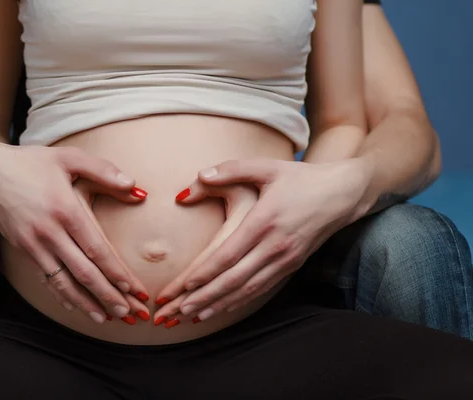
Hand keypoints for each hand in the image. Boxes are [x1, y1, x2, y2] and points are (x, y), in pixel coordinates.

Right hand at [0, 140, 149, 323]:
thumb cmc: (31, 163)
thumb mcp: (68, 158)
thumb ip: (103, 170)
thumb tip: (136, 186)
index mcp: (65, 209)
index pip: (96, 249)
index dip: (116, 272)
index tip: (133, 288)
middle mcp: (50, 232)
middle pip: (84, 272)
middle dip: (108, 295)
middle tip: (129, 313)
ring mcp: (34, 245)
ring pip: (64, 282)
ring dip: (87, 303)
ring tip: (106, 318)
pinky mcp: (24, 250)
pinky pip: (46, 279)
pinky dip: (62, 296)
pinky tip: (76, 307)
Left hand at [154, 158, 368, 324]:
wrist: (342, 194)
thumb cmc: (301, 178)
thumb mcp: (267, 167)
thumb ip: (232, 169)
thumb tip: (200, 175)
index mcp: (265, 221)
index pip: (229, 254)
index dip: (206, 272)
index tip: (185, 285)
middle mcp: (275, 245)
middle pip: (235, 278)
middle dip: (206, 296)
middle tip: (181, 310)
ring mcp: (285, 258)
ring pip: (248, 288)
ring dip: (220, 303)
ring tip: (195, 315)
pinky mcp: (291, 265)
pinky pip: (262, 288)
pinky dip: (241, 300)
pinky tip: (224, 307)